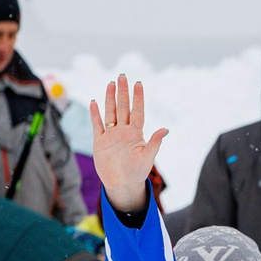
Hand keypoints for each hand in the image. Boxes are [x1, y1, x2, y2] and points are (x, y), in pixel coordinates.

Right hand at [87, 75, 166, 216]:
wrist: (122, 184)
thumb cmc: (137, 172)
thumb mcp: (147, 157)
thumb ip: (155, 142)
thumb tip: (165, 129)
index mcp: (136, 133)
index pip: (137, 111)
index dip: (138, 98)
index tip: (139, 83)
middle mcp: (124, 131)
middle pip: (123, 107)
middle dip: (123, 92)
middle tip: (122, 76)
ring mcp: (111, 135)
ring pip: (110, 113)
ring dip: (110, 99)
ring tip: (110, 84)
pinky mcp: (100, 142)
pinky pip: (97, 125)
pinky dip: (95, 114)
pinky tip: (94, 102)